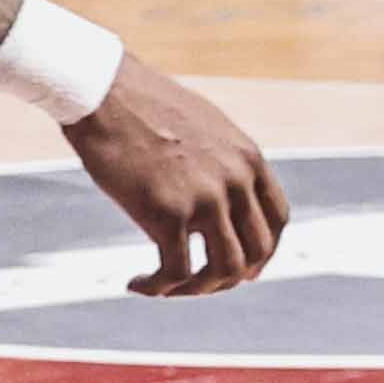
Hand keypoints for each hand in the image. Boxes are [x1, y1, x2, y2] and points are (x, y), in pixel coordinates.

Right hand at [66, 56, 285, 293]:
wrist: (105, 93)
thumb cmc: (145, 107)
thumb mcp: (204, 128)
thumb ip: (221, 161)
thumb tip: (219, 193)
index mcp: (249, 159)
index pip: (278, 220)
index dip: (263, 253)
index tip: (242, 270)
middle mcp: (236, 181)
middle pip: (256, 252)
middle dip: (229, 278)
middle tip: (196, 285)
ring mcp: (205, 198)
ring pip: (223, 271)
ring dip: (196, 289)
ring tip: (165, 288)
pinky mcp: (166, 213)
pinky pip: (175, 271)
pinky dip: (158, 287)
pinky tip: (136, 284)